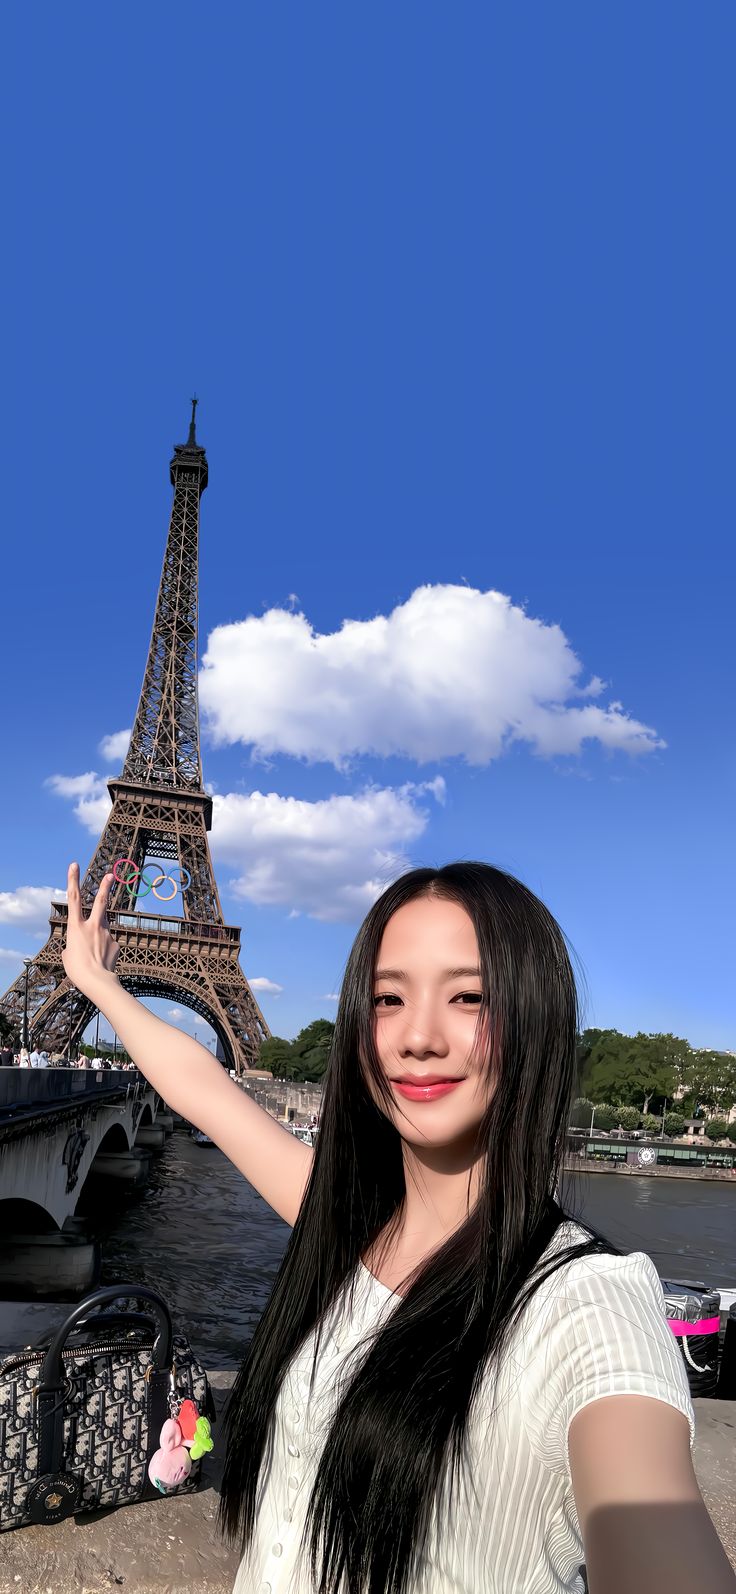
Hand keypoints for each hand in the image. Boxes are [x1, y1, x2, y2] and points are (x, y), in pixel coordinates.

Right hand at [62, 862, 120, 996]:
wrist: (97, 982)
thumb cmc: (77, 970)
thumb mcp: (67, 955)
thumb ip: (73, 944)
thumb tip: (80, 945)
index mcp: (76, 927)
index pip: (73, 898)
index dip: (73, 880)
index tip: (74, 865)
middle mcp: (93, 926)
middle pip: (100, 901)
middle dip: (105, 887)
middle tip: (110, 875)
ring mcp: (106, 934)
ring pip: (103, 928)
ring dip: (98, 936)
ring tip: (93, 954)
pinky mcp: (115, 943)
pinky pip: (108, 944)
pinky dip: (104, 951)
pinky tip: (102, 963)